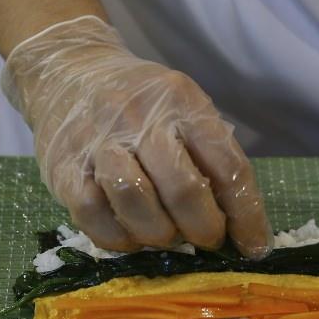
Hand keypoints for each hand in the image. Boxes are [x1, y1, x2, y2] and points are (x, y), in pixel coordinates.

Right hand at [2, 15, 272, 258]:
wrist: (69, 71)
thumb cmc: (143, 103)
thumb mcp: (185, 109)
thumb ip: (211, 157)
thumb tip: (239, 227)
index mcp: (183, 103)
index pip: (228, 166)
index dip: (246, 215)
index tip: (255, 247)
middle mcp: (141, 118)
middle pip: (183, 189)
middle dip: (203, 228)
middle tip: (206, 240)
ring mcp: (98, 141)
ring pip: (136, 202)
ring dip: (160, 234)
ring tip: (166, 235)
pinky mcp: (63, 166)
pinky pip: (93, 214)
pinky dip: (119, 237)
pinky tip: (131, 235)